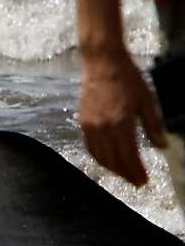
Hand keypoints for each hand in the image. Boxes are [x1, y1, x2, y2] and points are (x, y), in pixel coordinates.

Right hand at [78, 50, 166, 185]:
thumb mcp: (147, 101)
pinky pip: (89, 146)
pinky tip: (107, 159)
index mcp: (121, 123)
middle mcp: (103, 127)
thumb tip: (162, 147)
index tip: (144, 182)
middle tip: (136, 182)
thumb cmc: (128, 78)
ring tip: (124, 174)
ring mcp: (90, 124)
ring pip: (99, 156)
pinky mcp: (83, 120)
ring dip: (112, 168)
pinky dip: (98, 157)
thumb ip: (154, 126)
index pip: (129, 156)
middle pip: (113, 160)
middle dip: (125, 174)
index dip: (136, 172)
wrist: (102, 62)